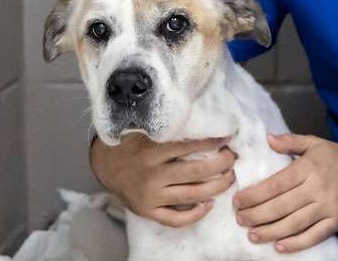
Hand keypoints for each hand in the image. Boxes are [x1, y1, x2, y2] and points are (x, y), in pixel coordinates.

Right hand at [90, 133, 236, 226]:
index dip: (213, 142)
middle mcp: (152, 175)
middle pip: (196, 172)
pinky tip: (208, 204)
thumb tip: (203, 117)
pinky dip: (195, 215)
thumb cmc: (131, 143)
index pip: (189, 147)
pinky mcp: (148, 211)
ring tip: (230, 178)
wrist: (105, 165)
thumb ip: (168, 127)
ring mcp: (150, 196)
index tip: (228, 137)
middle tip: (232, 158)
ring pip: (191, 195)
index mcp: (151, 151)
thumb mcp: (144, 129)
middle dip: (221, 165)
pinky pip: (175, 219)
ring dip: (216, 187)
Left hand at [233, 133, 337, 253]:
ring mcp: (328, 207)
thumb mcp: (315, 143)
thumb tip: (267, 139)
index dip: (255, 194)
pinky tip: (279, 246)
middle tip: (240, 219)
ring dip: (270, 231)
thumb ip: (291, 142)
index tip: (238, 201)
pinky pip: (313, 236)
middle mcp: (318, 188)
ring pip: (294, 223)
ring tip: (252, 234)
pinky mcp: (336, 222)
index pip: (276, 184)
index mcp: (310, 167)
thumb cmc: (337, 158)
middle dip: (256, 215)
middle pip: (281, 206)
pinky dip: (296, 243)